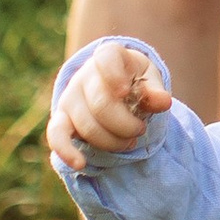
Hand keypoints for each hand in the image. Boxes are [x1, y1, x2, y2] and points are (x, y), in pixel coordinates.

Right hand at [51, 39, 172, 169]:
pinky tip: (80, 163)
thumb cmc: (135, 81)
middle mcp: (84, 75)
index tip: (126, 92)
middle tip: (140, 130)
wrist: (114, 88)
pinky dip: (67, 151)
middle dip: (125, 125)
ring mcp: (70, 97)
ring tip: (129, 142)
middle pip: (100, 105)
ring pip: (87, 126)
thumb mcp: (149, 78)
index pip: (106, 59)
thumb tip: (163, 102)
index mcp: (108, 56)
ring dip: (112, 141)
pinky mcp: (61, 119)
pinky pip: (57, 135)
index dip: (114, 76)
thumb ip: (155, 90)